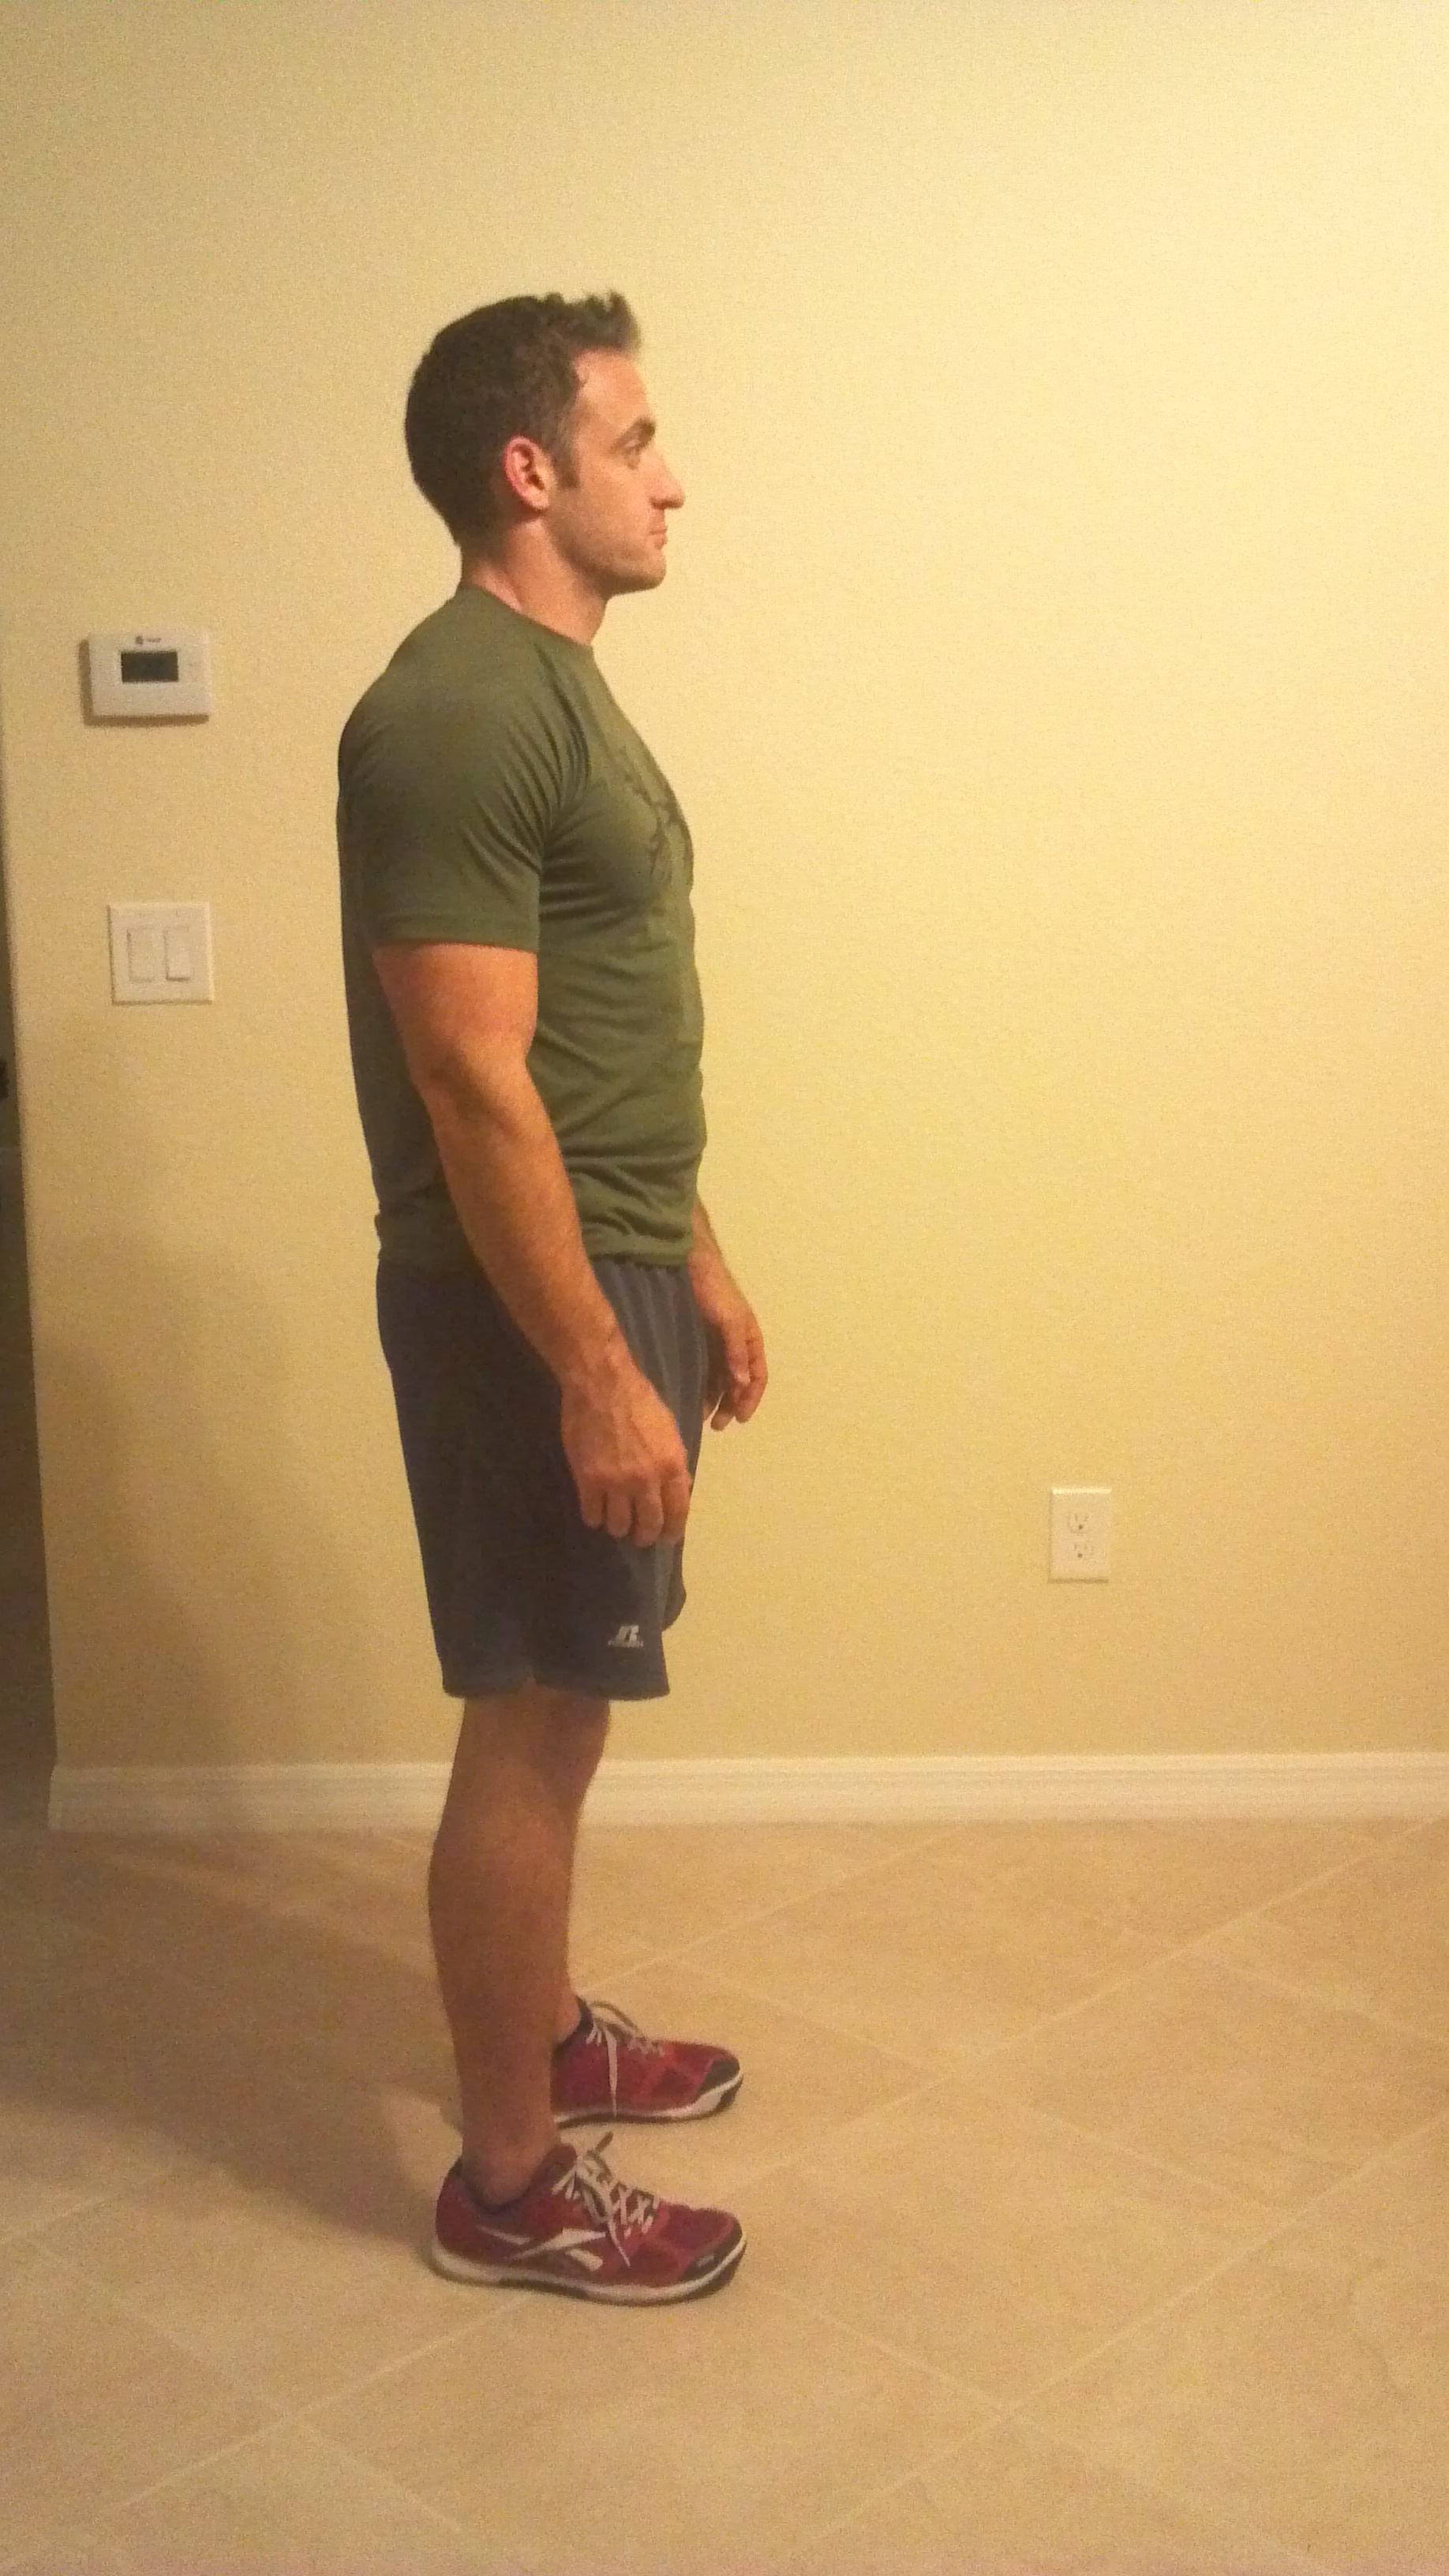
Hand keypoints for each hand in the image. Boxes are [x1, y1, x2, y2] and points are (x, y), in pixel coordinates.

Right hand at [560, 1356, 692, 1545]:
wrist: (601, 1384)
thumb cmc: (639, 1401)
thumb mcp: (669, 1431)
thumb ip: (674, 1462)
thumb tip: (679, 1487)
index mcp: (672, 1466)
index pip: (678, 1513)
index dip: (672, 1531)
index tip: (667, 1538)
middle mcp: (647, 1480)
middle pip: (648, 1526)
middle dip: (644, 1535)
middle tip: (639, 1535)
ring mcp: (616, 1483)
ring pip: (619, 1525)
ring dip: (618, 1528)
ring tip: (616, 1522)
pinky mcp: (588, 1480)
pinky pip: (592, 1515)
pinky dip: (595, 1518)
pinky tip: (595, 1512)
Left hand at [689, 1254, 767, 1429]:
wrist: (688, 1265)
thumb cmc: (714, 1290)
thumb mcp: (729, 1320)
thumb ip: (736, 1351)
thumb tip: (741, 1384)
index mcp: (750, 1340)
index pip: (757, 1376)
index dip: (751, 1399)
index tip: (740, 1419)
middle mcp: (735, 1346)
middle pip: (737, 1383)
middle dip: (730, 1405)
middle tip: (716, 1425)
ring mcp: (716, 1344)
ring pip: (719, 1380)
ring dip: (713, 1400)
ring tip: (700, 1418)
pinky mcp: (697, 1342)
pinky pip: (702, 1370)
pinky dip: (699, 1386)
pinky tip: (689, 1398)